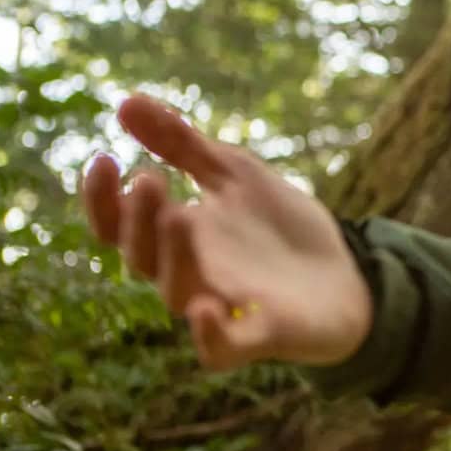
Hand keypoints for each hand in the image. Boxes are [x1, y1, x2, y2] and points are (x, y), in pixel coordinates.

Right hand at [83, 93, 373, 371]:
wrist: (347, 273)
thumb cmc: (280, 228)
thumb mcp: (234, 174)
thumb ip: (183, 144)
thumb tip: (124, 101)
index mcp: (176, 238)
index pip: (120, 226)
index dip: (102, 200)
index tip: (103, 159)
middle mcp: (188, 276)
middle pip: (143, 257)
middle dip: (140, 221)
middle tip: (150, 180)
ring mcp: (223, 307)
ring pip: (177, 294)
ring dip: (174, 257)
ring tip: (180, 215)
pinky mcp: (261, 335)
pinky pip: (222, 348)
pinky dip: (210, 335)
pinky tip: (205, 310)